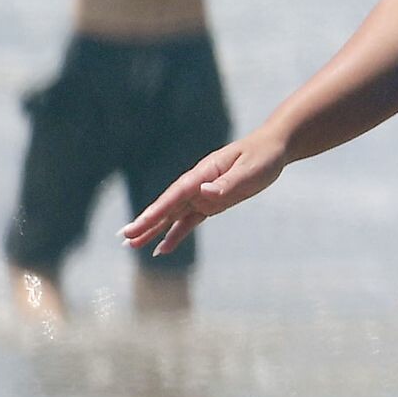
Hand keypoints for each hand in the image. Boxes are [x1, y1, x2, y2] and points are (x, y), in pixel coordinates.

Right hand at [120, 130, 286, 257]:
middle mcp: (198, 184)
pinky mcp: (211, 203)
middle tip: (125, 238)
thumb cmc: (263, 157)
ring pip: (173, 216)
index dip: (155, 212)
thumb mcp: (250, 171)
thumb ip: (227, 184)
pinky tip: (163, 248)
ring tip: (133, 245)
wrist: (273, 148)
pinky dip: (176, 234)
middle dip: (146, 223)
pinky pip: (189, 221)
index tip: (136, 225)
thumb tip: (203, 193)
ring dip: (154, 230)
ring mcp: (202, 194)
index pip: (175, 195)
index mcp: (204, 173)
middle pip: (167, 207)